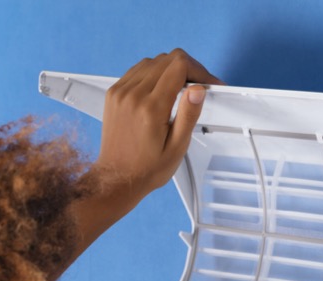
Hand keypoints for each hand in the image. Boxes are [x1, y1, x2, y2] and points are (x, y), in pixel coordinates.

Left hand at [94, 49, 222, 202]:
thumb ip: (188, 114)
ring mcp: (120, 92)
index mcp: (151, 108)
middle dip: (188, 69)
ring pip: (152, 62)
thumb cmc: (148, 168)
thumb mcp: (177, 147)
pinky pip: (137, 70)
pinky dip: (153, 74)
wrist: (117, 177)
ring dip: (170, 70)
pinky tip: (161, 90)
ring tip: (180, 89)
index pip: (179, 65)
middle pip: (167, 59)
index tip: (208, 83)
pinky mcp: (114, 93)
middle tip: (198, 88)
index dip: (199, 70)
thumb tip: (198, 89)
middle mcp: (133, 95)